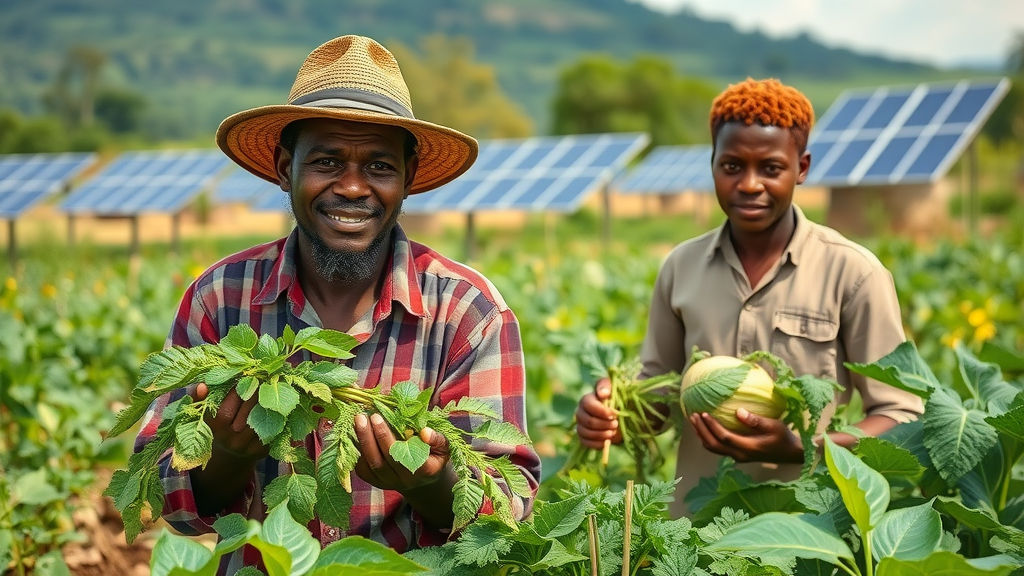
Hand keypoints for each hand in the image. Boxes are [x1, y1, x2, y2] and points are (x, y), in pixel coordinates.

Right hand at [189, 382, 268, 515]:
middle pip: (247, 412)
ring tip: (274, 384)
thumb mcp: (204, 418)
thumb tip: (202, 385)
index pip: (226, 409)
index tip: (246, 375)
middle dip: (257, 392)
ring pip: (262, 419)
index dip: (237, 391)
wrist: (228, 459)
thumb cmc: (215, 430)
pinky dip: (276, 415)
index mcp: (215, 430)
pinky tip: (279, 402)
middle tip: (265, 375)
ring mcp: (248, 447)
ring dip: (269, 402)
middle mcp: (231, 440)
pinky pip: (272, 429)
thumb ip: (200, 401)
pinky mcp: (262, 450)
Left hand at [353, 413, 452, 492]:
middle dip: (369, 436)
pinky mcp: (376, 483)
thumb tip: (425, 432)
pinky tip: (355, 434)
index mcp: (423, 470)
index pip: (401, 456)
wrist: (424, 481)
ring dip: (361, 442)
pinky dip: (357, 452)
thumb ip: (438, 439)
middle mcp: (404, 480)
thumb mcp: (444, 448)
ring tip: (357, 421)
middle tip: (363, 417)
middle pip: (381, 460)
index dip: (386, 438)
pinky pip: (362, 470)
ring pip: (370, 465)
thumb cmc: (434, 457)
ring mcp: (388, 483)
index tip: (377, 417)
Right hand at [575, 377, 621, 448]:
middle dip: (604, 424)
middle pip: (588, 421)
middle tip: (616, 424)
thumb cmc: (618, 400)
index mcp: (587, 399)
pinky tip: (607, 441)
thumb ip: (607, 387)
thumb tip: (603, 393)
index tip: (614, 414)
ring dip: (602, 434)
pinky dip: (597, 444)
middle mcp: (580, 412)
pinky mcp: (583, 437)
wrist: (620, 417)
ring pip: (585, 433)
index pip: (588, 405)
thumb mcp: (615, 389)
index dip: (601, 411)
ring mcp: (580, 425)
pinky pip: (585, 442)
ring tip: (613, 432)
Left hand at [689, 407, 802, 464]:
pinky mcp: (738, 455)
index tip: (703, 413)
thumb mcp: (774, 426)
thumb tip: (739, 412)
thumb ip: (756, 420)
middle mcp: (740, 455)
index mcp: (748, 448)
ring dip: (702, 435)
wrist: (791, 454)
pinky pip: (718, 449)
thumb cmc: (783, 437)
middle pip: (714, 445)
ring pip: (714, 449)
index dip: (712, 426)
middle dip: (702, 430)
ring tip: (694, 421)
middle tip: (693, 415)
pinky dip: (708, 439)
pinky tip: (705, 429)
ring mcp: (738, 457)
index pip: (724, 437)